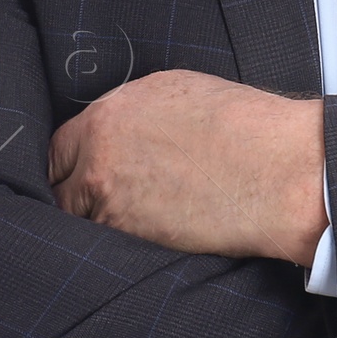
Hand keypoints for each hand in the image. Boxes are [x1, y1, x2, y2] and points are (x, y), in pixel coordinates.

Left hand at [48, 70, 326, 265]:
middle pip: (60, 189)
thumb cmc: (244, 126)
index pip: (57, 149)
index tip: (80, 173)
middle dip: (76, 195)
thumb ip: (130, 112)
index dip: (71, 163)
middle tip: (103, 200)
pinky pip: (112, 244)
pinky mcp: (135, 240)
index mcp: (108, 116)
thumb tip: (115, 128)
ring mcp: (113, 203)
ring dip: (99, 223)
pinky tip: (151, 231)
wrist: (280, 169)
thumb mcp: (176, 92)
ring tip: (134, 218)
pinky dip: (123, 243)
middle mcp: (100, 158)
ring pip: (83, 222)